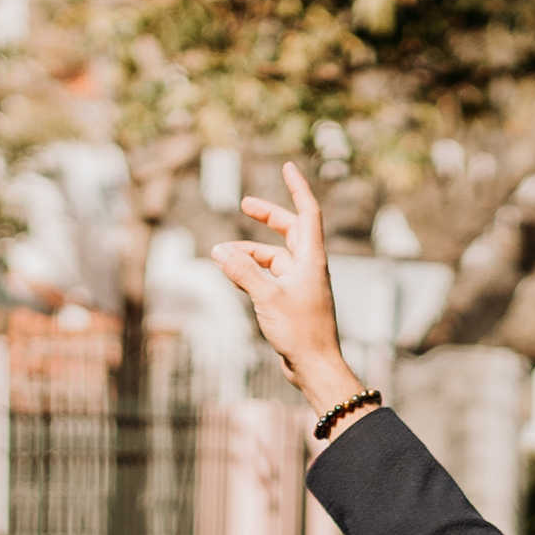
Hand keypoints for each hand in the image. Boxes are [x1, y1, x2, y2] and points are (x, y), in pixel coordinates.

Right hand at [210, 162, 366, 423]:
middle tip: (245, 204)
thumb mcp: (266, 298)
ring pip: (274, 257)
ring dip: (250, 252)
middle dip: (268, 216)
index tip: (288, 167)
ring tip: (221, 255)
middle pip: (290, 230)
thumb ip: (242, 272)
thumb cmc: (300, 332)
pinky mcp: (293, 301)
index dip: (298, 188)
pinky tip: (233, 274)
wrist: (316, 368)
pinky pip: (270, 277)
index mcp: (311, 260)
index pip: (307, 213)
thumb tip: (219, 252)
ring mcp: (301, 285)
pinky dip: (252, 272)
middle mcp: (309, 268)